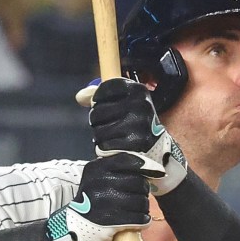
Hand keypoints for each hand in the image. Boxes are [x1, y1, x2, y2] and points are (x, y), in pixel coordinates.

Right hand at [44, 152, 163, 240]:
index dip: (145, 165)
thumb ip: (115, 169)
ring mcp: (104, 202)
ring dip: (144, 207)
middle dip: (144, 190)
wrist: (73, 228)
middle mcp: (99, 182)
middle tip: (140, 196)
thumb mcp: (96, 178)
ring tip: (139, 210)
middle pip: (138, 181)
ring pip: (140, 201)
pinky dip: (143, 220)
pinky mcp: (110, 221)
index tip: (155, 171)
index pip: (127, 160)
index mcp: (96, 168)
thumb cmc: (91, 201)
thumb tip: (146, 164)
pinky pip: (138, 218)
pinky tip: (141, 221)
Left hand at [86, 78, 187, 194]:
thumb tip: (80, 96)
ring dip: (102, 137)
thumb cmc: (136, 124)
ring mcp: (137, 125)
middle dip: (98, 122)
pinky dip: (107, 149)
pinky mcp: (133, 144)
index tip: (102, 106)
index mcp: (138, 90)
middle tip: (111, 126)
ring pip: (99, 130)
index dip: (98, 99)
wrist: (159, 151)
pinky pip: (105, 145)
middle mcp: (140, 105)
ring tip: (116, 137)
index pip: (104, 89)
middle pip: (97, 111)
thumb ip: (101, 98)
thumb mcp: (125, 105)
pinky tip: (117, 148)